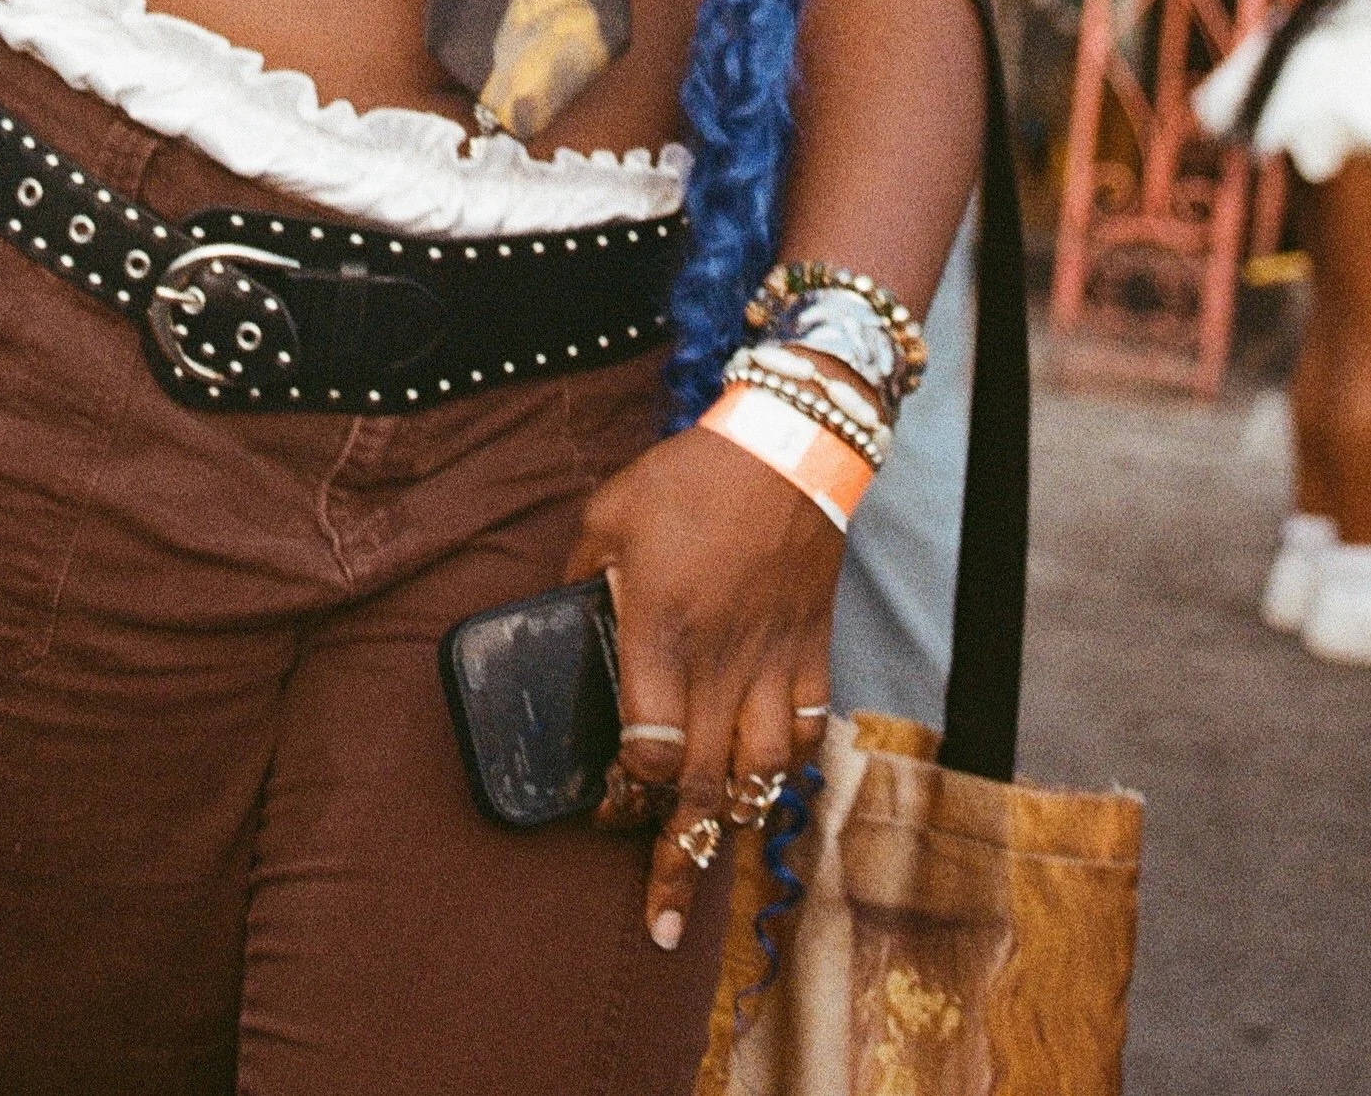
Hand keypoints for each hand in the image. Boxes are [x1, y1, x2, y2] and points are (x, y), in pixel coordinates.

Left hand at [566, 424, 840, 952]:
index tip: (608, 805)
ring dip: (736, 823)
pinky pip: (810, 731)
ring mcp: (774, 662)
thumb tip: (557, 617)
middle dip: (679, 861)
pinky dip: (789, 767)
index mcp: (661, 632)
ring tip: (713, 860)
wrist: (788, 447)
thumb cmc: (687, 478)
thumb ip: (580, 576)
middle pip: (705, 787)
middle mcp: (720, 662)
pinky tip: (766, 784)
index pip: (650, 749)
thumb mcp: (606, 514)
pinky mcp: (812, 651)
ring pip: (764, 775)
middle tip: (662, 923)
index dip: (628, 794)